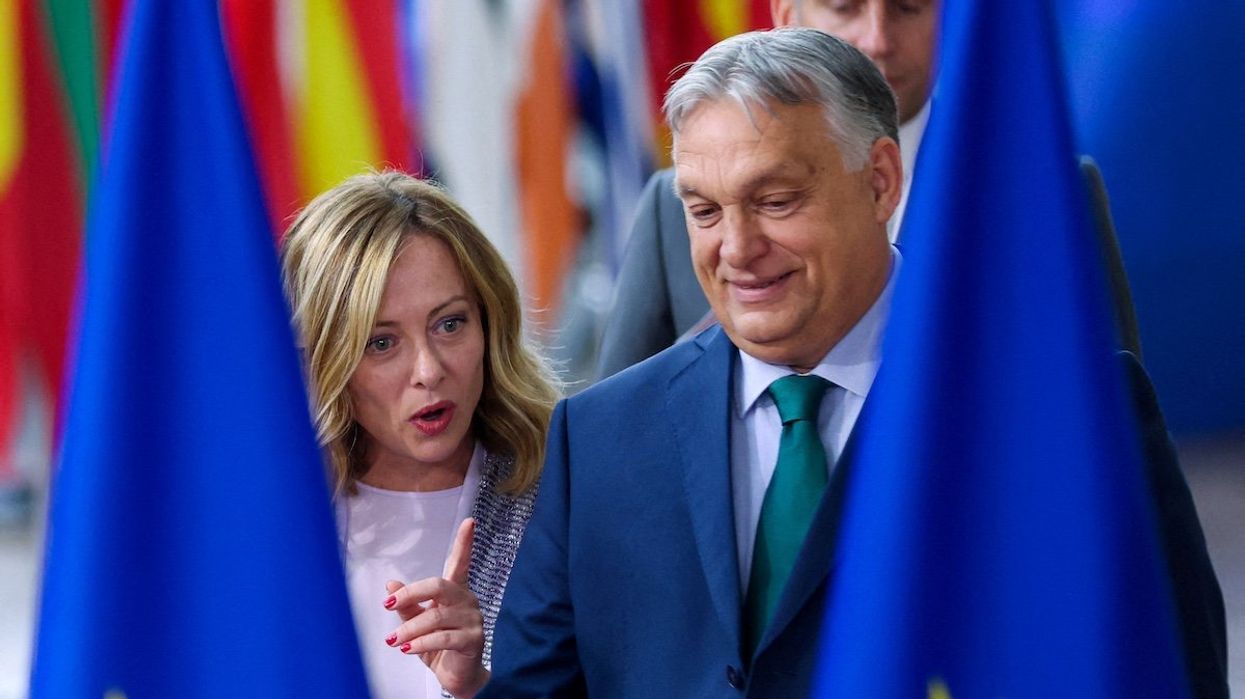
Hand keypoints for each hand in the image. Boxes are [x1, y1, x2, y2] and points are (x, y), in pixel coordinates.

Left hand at [383, 518, 488, 697]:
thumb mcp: (418, 624)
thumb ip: (407, 605)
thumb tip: (390, 585)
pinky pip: (443, 637)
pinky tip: (407, 648)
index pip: (460, 562)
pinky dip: (420, 643)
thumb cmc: (439, 646)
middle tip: (389, 604)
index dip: (465, 542)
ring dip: (410, 629)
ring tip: (393, 640)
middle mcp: (467, 601)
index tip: (470, 521)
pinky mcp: (473, 640)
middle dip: (411, 593)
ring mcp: (472, 620)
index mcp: (455, 591)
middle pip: (440, 585)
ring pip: (436, 616)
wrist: (457, 677)